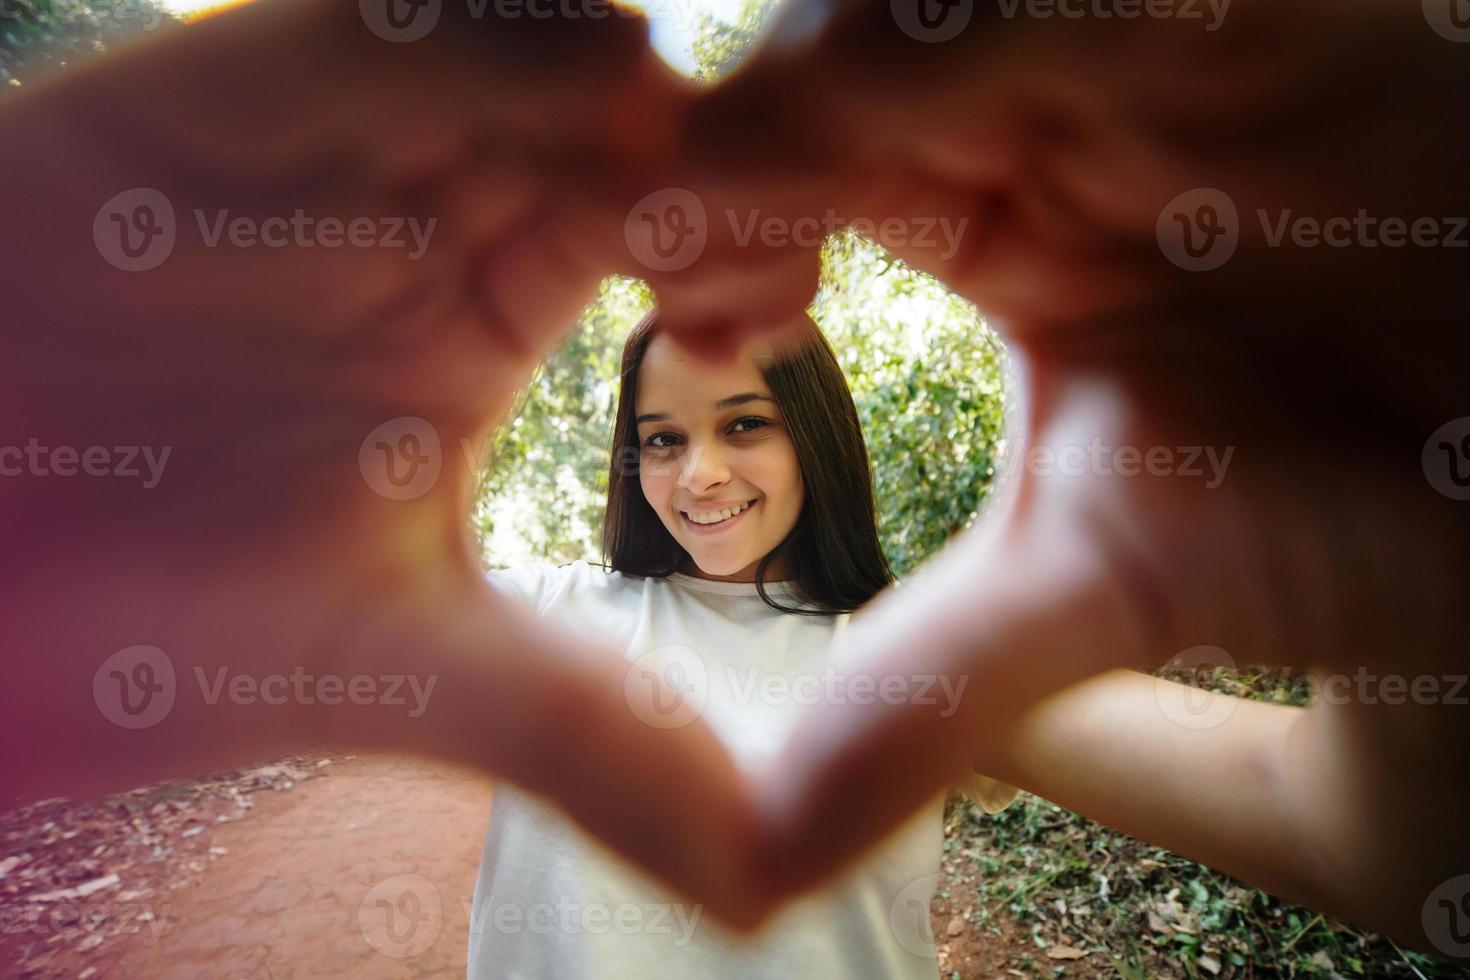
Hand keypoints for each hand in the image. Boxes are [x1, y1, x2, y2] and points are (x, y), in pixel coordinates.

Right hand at [0, 0, 769, 922]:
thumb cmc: (146, 616)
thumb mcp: (399, 669)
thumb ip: (584, 736)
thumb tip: (768, 877)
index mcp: (483, 314)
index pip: (662, 233)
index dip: (750, 244)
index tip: (796, 294)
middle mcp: (422, 215)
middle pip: (612, 126)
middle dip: (712, 149)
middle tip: (798, 192)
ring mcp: (333, 146)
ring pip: (518, 55)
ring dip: (613, 90)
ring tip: (676, 146)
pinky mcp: (224, 96)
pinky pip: (375, 33)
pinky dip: (481, 50)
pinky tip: (588, 80)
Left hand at [664, 0, 1469, 947]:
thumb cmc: (1361, 524)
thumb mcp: (1099, 598)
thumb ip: (933, 688)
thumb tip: (772, 846)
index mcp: (1002, 219)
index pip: (806, 172)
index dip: (719, 227)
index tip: (691, 332)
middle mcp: (1063, 116)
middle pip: (848, 61)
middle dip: (752, 138)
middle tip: (661, 229)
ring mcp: (1162, 55)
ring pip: (949, 3)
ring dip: (834, 69)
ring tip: (749, 173)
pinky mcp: (1285, 19)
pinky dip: (1000, 26)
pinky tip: (882, 100)